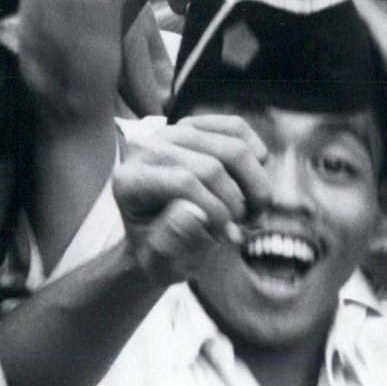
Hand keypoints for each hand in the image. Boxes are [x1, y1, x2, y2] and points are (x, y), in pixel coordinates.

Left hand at [112, 115, 271, 285]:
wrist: (160, 239)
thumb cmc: (159, 252)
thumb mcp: (160, 261)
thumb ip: (173, 239)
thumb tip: (196, 213)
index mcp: (130, 181)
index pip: (184, 182)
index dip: (217, 210)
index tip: (230, 236)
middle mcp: (146, 148)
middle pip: (212, 166)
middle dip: (238, 203)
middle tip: (245, 229)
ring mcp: (171, 132)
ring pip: (233, 147)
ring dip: (255, 183)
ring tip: (253, 213)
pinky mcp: (194, 125)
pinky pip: (237, 128)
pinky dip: (256, 157)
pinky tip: (253, 183)